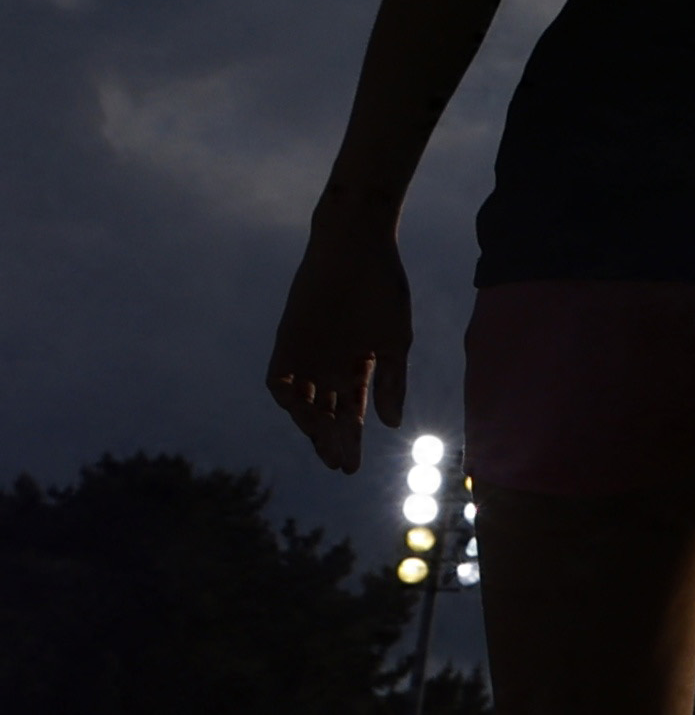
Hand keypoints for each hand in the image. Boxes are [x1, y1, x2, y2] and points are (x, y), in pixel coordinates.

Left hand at [265, 205, 413, 474]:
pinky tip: (303, 415)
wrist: (356, 248)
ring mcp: (305, 355)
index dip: (349, 437)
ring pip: (302, 403)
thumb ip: (391, 382)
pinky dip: (289, 400)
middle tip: (341, 466)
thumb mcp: (395, 341)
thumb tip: (391, 424)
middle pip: (324, 413)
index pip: (348, 410)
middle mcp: (325, 365)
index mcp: (355, 364)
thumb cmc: (382, 289)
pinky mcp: (286, 342)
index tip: (354, 466)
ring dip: (311, 428)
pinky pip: (278, 382)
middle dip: (331, 441)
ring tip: (326, 448)